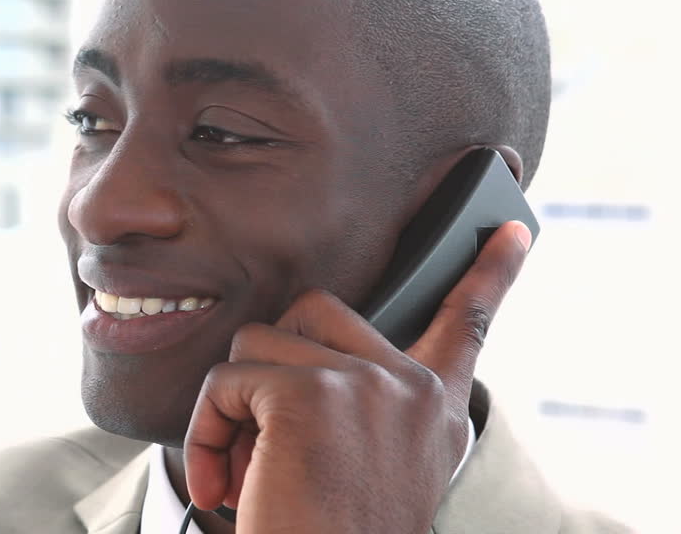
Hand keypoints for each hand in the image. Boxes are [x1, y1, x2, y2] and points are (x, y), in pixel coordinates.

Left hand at [183, 220, 531, 532]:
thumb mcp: (372, 467)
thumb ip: (362, 403)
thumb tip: (298, 348)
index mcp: (435, 410)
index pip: (466, 324)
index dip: (490, 274)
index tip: (511, 231)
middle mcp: (413, 391)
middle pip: (313, 313)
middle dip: (271, 368)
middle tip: (267, 441)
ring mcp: (365, 385)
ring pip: (258, 344)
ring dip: (234, 410)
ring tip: (248, 471)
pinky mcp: (308, 395)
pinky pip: (227, 381)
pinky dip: (207, 431)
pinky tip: (224, 486)